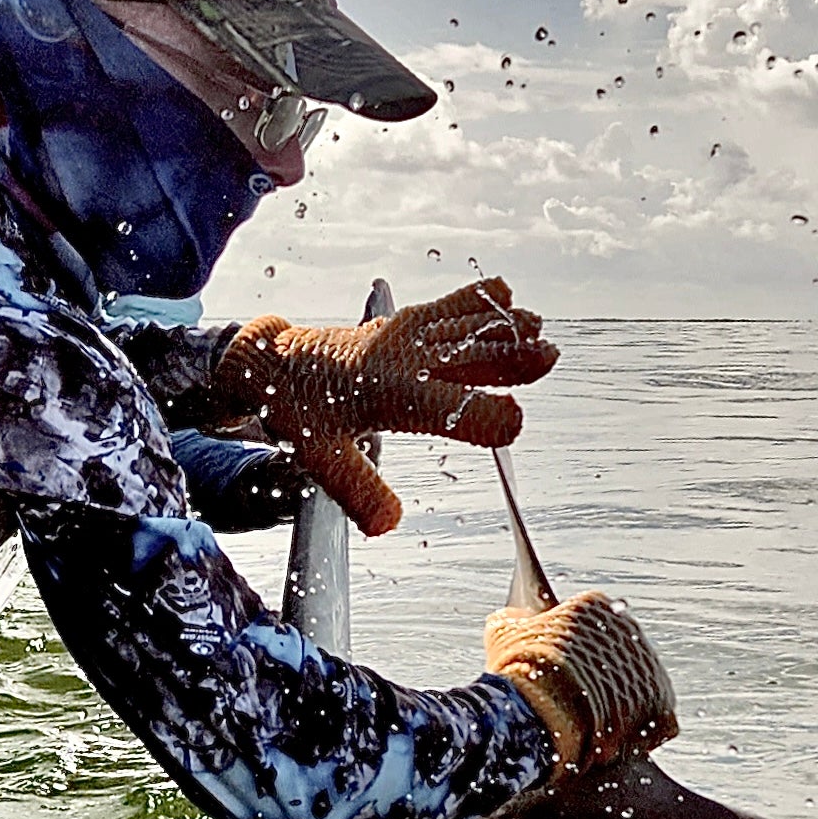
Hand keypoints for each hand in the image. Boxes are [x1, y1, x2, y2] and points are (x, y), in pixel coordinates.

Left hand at [215, 279, 557, 534]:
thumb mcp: (319, 457)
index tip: (514, 422)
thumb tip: (388, 525)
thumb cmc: (296, 410)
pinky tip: (502, 293)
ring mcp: (404, 336)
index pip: (444, 406)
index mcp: (384, 392)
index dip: (482, 415)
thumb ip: (358, 490)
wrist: (270, 362)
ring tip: (536, 327)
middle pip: (465, 356)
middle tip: (547, 356)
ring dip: (501, 327)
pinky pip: (445, 308)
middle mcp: (400, 357)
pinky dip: (474, 300)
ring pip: (462, 328)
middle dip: (509, 356)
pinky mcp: (403, 324)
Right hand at [484, 591, 677, 777]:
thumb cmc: (522, 672)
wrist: (544, 717)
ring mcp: (649, 667)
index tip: (558, 664)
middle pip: (613, 655)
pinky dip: (638, 728)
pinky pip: (653, 714)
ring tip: (591, 725)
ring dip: (618, 701)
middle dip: (596, 675)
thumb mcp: (505, 633)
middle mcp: (630, 631)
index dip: (569, 646)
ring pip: (633, 685)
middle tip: (572, 699)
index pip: (587, 621)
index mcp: (596, 606)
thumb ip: (512, 619)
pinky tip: (615, 741)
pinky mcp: (661, 703)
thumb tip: (512, 616)